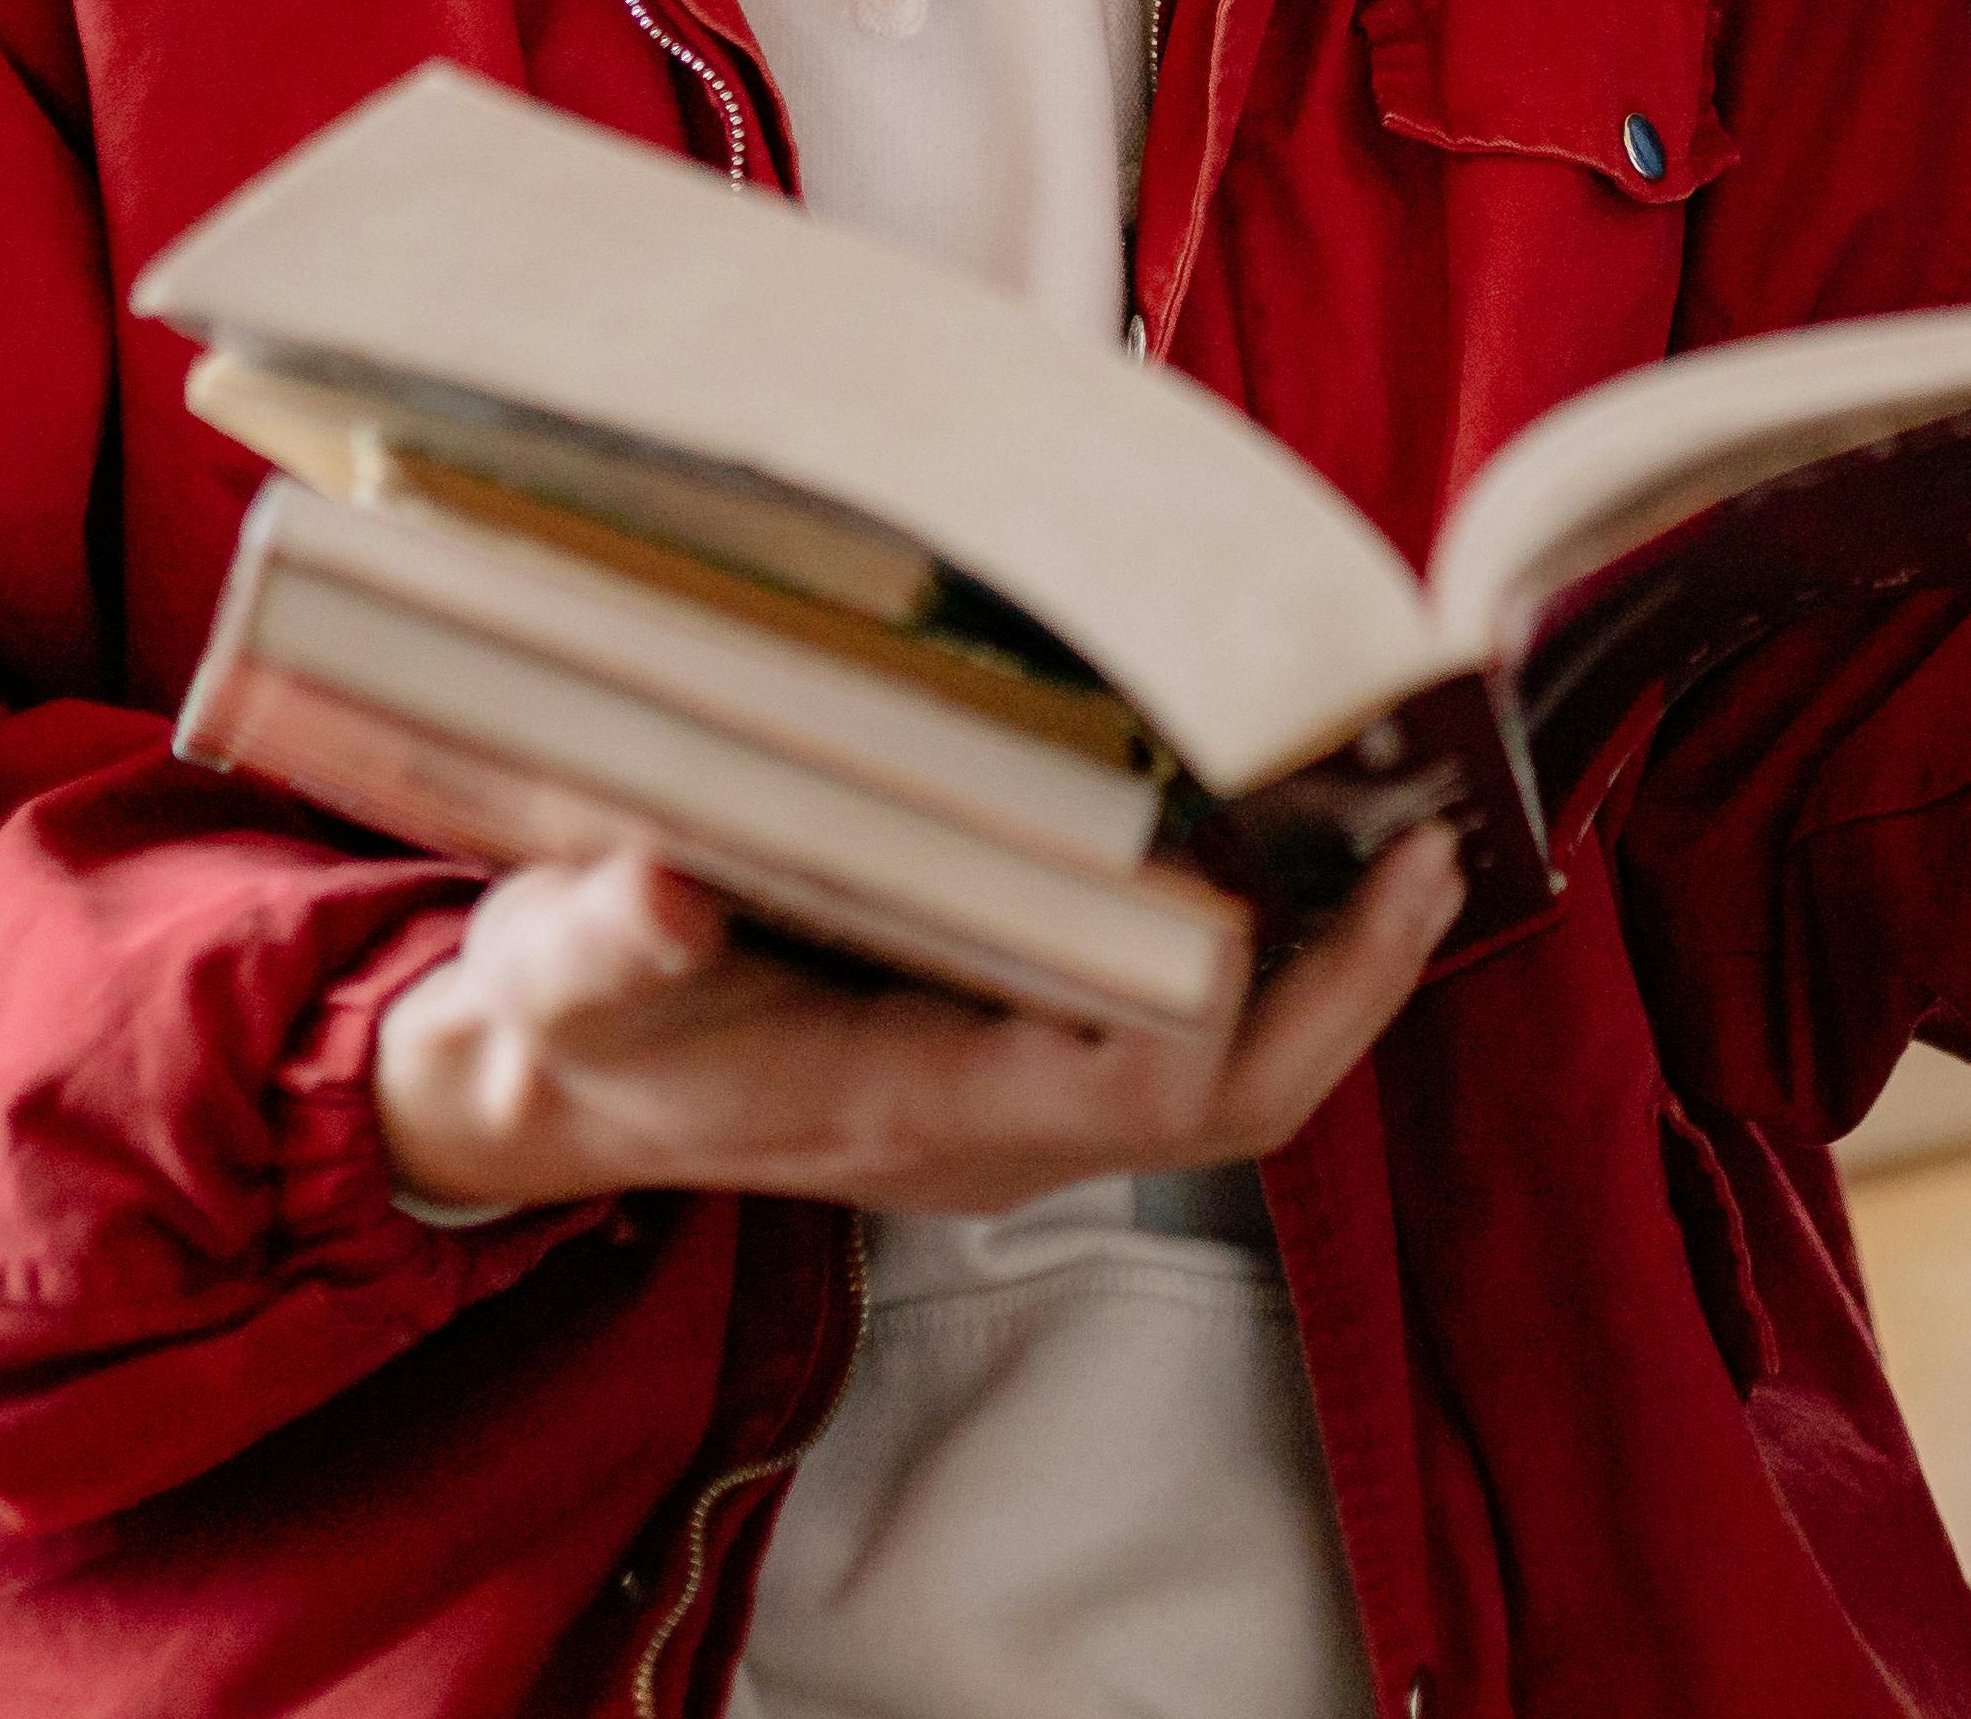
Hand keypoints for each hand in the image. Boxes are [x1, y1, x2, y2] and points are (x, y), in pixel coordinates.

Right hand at [370, 828, 1459, 1221]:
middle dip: (1350, 992)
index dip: (1225, 1000)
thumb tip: (660, 895)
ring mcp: (1012, 1109)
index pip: (1134, 1089)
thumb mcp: (553, 975)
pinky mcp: (1011, 1066)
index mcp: (909, 1105)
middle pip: (1232, 1104)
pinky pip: (1188, 1042)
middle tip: (1433, 854)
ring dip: (1332, 976)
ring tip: (1411, 843)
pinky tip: (1301, 859)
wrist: (537, 1103)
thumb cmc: (561, 1026)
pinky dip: (1268, 962)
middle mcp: (990, 1128)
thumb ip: (603, 942)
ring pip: (1230, 1080)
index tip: (1276, 878)